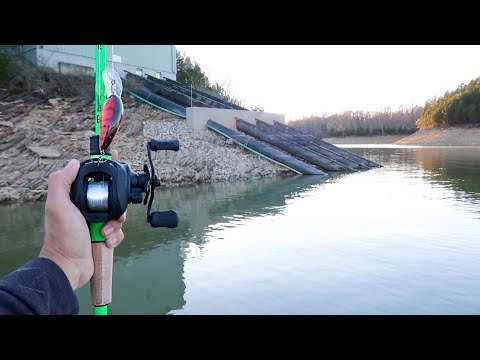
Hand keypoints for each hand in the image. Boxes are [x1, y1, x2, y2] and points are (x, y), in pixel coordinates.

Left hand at [39, 150, 126, 289]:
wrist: (70, 266)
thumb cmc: (62, 237)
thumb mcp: (57, 206)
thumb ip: (61, 182)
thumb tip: (74, 163)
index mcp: (75, 199)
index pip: (92, 180)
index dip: (105, 173)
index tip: (116, 164)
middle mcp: (86, 209)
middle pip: (111, 198)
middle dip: (116, 207)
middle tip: (114, 215)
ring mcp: (95, 223)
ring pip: (117, 215)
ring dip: (115, 225)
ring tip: (105, 233)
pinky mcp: (103, 237)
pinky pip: (118, 231)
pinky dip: (115, 237)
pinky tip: (106, 241)